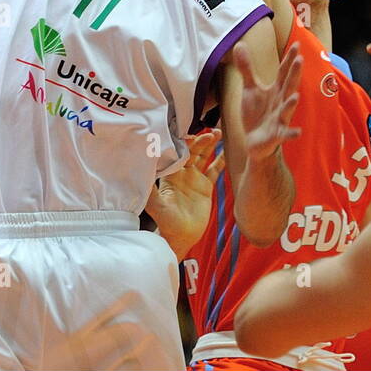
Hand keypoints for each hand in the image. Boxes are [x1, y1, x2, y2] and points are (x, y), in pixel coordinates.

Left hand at [145, 128, 224, 258]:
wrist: (180, 237)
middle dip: (200, 141)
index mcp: (169, 174)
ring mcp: (194, 178)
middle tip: (209, 134)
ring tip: (218, 133)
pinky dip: (220, 160)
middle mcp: (182, 173)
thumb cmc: (165, 222)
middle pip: (192, 151)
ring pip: (203, 156)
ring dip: (210, 145)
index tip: (191, 136)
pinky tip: (227, 150)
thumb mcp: (156, 205)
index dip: (184, 143)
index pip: (177, 153)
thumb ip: (151, 190)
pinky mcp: (205, 187)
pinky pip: (214, 170)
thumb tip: (143, 171)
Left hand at [236, 41, 301, 163]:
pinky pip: (285, 134)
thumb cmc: (256, 113)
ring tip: (296, 96)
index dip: (289, 59)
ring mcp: (280, 118)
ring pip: (287, 110)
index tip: (297, 44)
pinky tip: (297, 132)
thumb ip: (246, 68)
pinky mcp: (276, 134)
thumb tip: (239, 44)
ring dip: (291, 104)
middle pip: (288, 86)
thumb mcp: (250, 88)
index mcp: (275, 90)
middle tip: (300, 59)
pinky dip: (291, 133)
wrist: (255, 141)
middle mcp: (280, 102)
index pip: (283, 72)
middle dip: (294, 74)